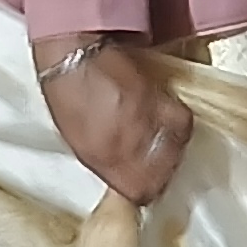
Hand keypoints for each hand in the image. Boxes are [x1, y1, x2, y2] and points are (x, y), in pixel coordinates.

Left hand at [35, 37, 192, 206]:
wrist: (73, 54)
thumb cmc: (66, 94)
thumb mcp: (76, 139)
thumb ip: (103, 160)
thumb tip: (124, 175)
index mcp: (98, 159)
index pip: (137, 193)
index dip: (144, 191)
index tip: (146, 186)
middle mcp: (123, 146)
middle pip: (159, 177)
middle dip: (161, 175)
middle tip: (158, 166)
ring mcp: (142, 124)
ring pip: (174, 153)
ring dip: (173, 152)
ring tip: (165, 145)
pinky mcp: (156, 100)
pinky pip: (180, 124)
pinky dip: (179, 126)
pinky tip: (169, 122)